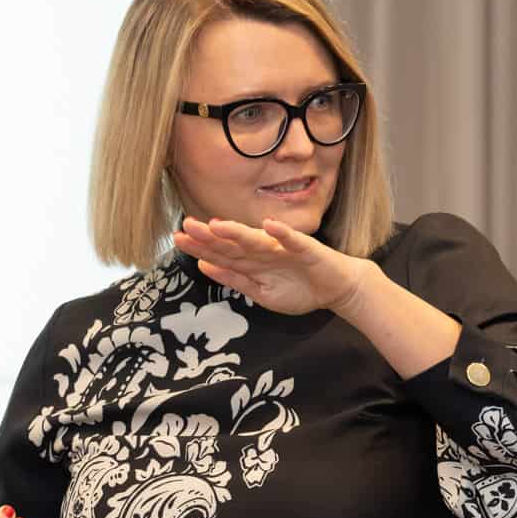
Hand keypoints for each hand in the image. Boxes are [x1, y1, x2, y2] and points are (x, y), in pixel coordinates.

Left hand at [172, 215, 371, 315]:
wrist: (337, 289)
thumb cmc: (300, 289)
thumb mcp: (260, 292)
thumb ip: (234, 279)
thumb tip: (204, 265)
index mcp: (252, 262)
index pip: (222, 254)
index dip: (201, 247)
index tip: (178, 239)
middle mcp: (264, 252)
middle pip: (234, 244)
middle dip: (211, 237)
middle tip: (188, 226)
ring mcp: (285, 250)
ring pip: (258, 240)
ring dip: (238, 232)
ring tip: (218, 225)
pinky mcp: (308, 251)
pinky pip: (295, 241)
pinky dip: (283, 234)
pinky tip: (270, 226)